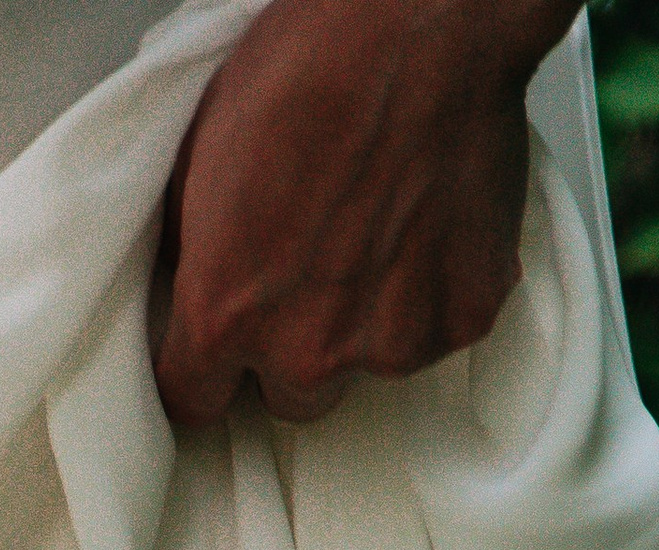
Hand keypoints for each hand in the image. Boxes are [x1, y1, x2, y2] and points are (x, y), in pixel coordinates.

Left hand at [155, 0, 571, 428]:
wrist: (421, 20)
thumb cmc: (309, 65)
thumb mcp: (201, 156)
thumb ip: (196, 248)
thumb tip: (194, 279)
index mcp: (225, 317)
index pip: (194, 401)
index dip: (204, 371)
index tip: (218, 349)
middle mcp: (307, 351)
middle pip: (289, 397)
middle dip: (294, 347)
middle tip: (313, 270)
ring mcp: (394, 343)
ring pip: (369, 364)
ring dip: (370, 317)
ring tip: (382, 225)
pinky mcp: (464, 317)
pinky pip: (438, 327)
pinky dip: (434, 287)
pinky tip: (429, 218)